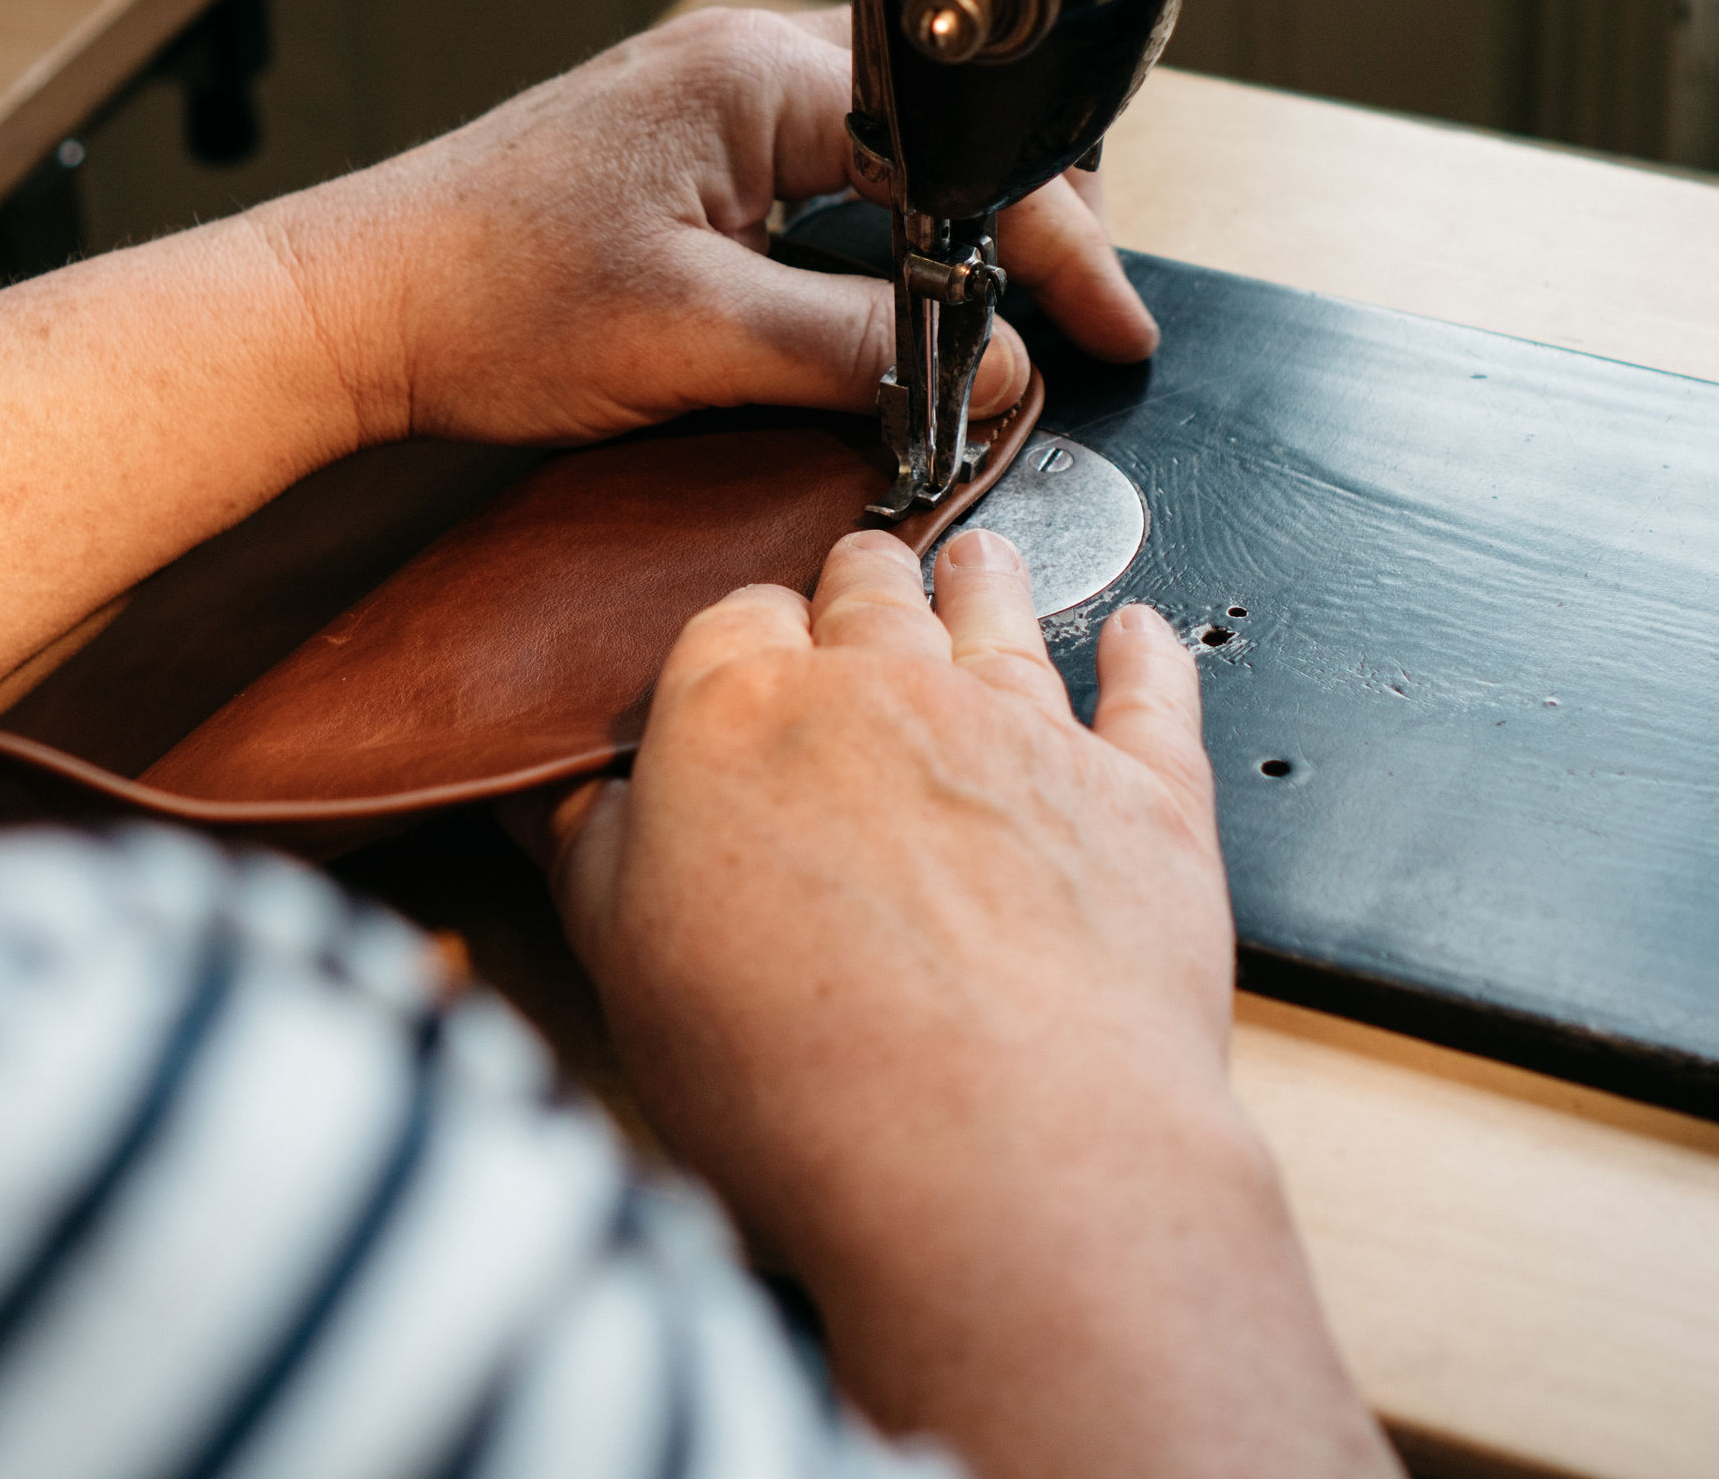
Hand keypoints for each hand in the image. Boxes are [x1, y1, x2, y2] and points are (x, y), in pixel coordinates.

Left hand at [253, 6, 1158, 446]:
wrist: (350, 309)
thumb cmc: (485, 300)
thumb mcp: (698, 337)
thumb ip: (860, 349)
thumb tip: (994, 366)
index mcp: (762, 78)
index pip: (964, 146)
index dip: (1055, 243)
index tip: (1106, 322)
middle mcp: (745, 64)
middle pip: (948, 129)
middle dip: (1026, 221)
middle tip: (1071, 318)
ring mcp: (713, 100)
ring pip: (893, 150)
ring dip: (953, 229)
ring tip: (1002, 313)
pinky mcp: (686, 149)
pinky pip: (830, 175)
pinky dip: (882, 235)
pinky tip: (892, 299)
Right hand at [550, 528, 1396, 1478]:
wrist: (1003, 1155)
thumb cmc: (805, 1085)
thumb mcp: (628, 970)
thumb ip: (595, 855)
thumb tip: (567, 795)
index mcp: (742, 717)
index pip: (734, 623)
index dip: (743, 640)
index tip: (747, 659)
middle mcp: (889, 692)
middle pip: (871, 594)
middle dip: (862, 582)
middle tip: (863, 577)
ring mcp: (1028, 733)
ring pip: (1003, 616)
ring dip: (989, 582)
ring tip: (981, 562)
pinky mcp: (1145, 795)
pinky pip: (1150, 691)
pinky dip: (1144, 653)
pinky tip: (1137, 633)